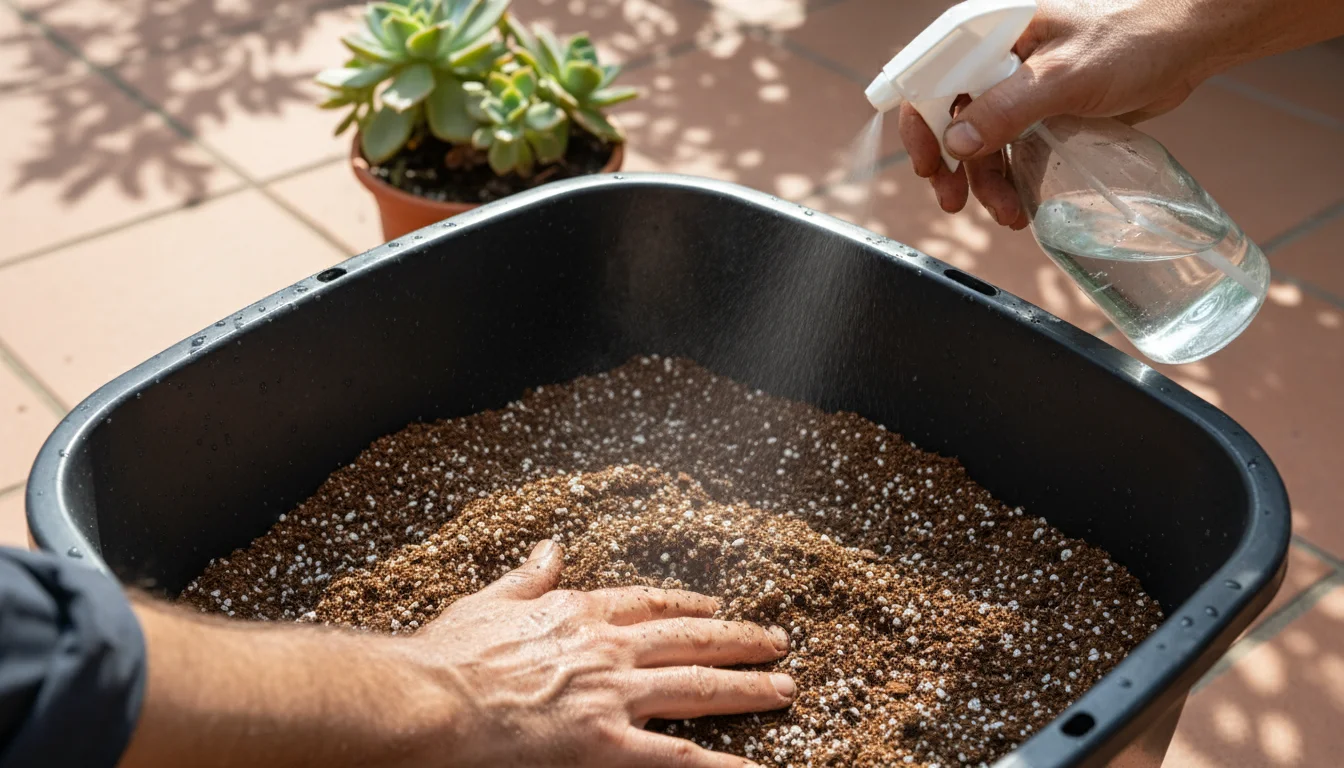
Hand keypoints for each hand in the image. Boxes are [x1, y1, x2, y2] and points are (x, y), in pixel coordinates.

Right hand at [411, 539, 794, 766]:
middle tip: (779, 642)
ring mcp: (613, 697)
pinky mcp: (606, 745)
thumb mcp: (490, 600)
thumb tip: (551, 547)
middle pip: (691, 639)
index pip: (651, 604)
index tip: (716, 609)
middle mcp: (609, 648)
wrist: (431, 698)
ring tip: (786, 688)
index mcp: (581, 613)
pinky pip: (678, 756)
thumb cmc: (450, 654)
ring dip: (747, 687)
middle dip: (740, 641)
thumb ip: (530, 576)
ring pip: (698, 687)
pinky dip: (722, 765)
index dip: (690, 607)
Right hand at [901, 0, 1220, 228]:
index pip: (929, 78)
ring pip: (982, 142)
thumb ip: (1006, 108)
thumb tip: (957, 144)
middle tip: (954, 201)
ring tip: (1007, 214)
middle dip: (953, 166)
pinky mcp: (1042, 111)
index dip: (920, 124)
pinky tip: (1021, 202)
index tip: (930, 164)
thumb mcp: (1062, 76)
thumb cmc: (1131, 39)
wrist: (1186, 43)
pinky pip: (1012, 150)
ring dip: (987, 182)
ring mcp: (1018, 87)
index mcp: (988, 35)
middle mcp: (996, 60)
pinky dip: (1011, 179)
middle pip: (949, 118)